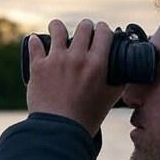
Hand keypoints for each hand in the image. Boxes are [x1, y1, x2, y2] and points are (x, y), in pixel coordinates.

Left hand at [25, 18, 124, 137]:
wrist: (59, 132)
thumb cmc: (86, 118)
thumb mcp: (110, 99)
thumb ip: (119, 83)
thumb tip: (126, 72)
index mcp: (97, 64)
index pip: (104, 32)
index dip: (103, 29)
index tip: (101, 32)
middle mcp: (77, 57)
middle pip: (84, 27)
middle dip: (85, 27)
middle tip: (83, 32)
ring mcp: (56, 60)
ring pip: (57, 28)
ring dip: (58, 27)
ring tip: (57, 29)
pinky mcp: (38, 66)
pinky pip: (34, 45)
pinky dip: (35, 42)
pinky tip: (35, 41)